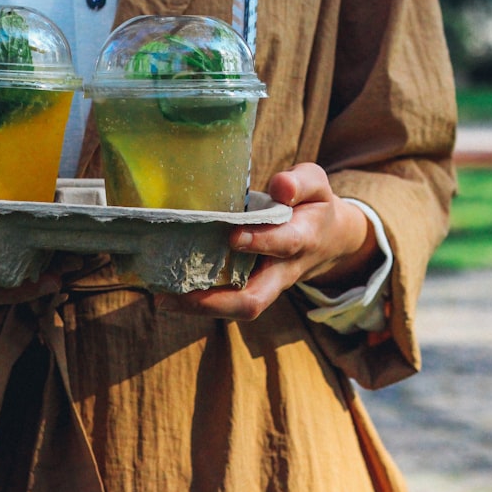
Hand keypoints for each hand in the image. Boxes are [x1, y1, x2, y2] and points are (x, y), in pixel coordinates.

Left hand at [155, 163, 378, 320]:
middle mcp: (282, 271)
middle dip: (217, 302)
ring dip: (199, 307)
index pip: (284, 244)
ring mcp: (265, 285)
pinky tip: (166, 292)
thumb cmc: (314, 207)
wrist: (329, 240)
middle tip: (180, 293)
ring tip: (162, 298)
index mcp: (303, 239)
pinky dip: (197, 300)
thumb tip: (279, 187)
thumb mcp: (317, 185)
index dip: (261, 241)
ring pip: (237, 308)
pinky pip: (226, 302)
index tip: (233, 236)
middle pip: (254, 299)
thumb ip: (300, 183)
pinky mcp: (251, 287)